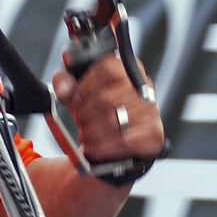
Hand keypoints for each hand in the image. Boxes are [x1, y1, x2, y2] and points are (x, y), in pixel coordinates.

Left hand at [51, 50, 163, 169]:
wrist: (121, 135)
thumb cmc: (98, 108)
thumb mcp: (78, 89)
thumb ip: (65, 82)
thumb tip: (64, 89)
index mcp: (126, 68)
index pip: (106, 68)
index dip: (84, 85)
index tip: (75, 99)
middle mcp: (143, 86)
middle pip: (107, 98)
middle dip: (85, 113)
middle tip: (79, 120)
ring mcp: (150, 110)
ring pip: (114, 121)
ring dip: (92, 132)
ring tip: (84, 135)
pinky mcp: (153, 133)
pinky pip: (124, 141)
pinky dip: (102, 147)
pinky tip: (92, 147)